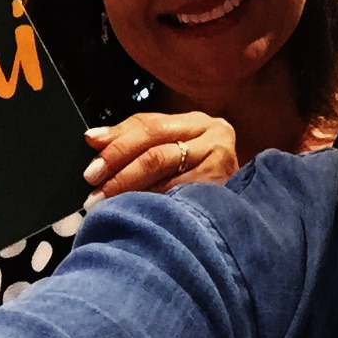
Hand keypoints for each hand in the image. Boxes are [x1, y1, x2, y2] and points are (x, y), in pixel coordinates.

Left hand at [82, 111, 238, 201]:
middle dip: (121, 172)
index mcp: (197, 122)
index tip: (92, 166)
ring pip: (167, 176)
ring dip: (132, 192)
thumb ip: (133, 137)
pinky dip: (155, 205)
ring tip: (108, 205)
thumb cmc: (197, 170)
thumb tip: (93, 138)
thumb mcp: (170, 145)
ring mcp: (221, 166)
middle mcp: (214, 138)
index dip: (118, 145)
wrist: (245, 203)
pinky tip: (138, 214)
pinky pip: (179, 198)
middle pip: (158, 152)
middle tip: (95, 191)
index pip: (150, 126)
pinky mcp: (222, 192)